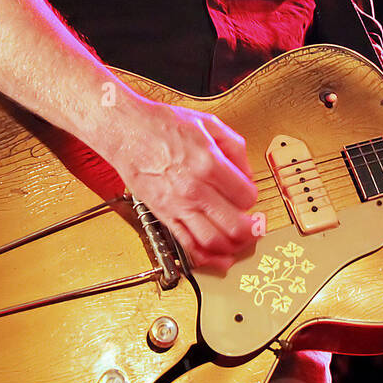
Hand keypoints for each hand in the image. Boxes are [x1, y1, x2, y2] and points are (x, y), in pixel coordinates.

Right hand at [101, 97, 258, 272]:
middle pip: (235, 226)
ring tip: (241, 242)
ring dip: (233, 247)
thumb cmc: (161, 125)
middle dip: (251, 230)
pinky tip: (219, 258)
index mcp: (209, 163)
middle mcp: (194, 189)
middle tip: (256, 227)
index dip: (252, 198)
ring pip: (213, 241)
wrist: (125, 131)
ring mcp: (177, 205)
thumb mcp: (208, 124)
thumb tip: (247, 173)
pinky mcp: (163, 215)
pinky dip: (207, 258)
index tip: (248, 195)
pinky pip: (187, 245)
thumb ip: (235, 148)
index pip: (246, 196)